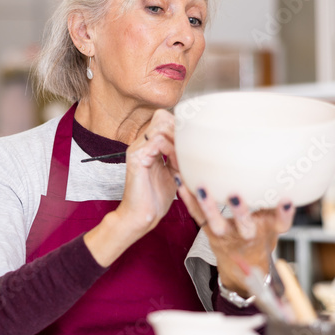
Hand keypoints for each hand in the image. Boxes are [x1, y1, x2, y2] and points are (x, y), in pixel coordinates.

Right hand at [85, 110, 179, 266]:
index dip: (179, 127)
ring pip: (160, 125)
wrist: (141, 217)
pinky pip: (157, 141)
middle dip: (180, 131)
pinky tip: (176, 163)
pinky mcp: (136, 158)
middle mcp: (140, 144)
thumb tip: (198, 146)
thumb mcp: (174, 173)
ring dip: (177, 140)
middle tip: (190, 149)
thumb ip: (180, 157)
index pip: (164, 119)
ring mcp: (137, 149)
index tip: (192, 144)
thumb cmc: (156, 198)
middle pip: (162, 117)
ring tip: (184, 158)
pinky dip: (171, 149)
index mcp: (147, 146)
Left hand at [177, 187, 294, 296]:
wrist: (242, 265)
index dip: (284, 213)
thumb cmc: (260, 236)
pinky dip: (188, 200)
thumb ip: (276, 207)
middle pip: (245, 226)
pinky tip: (180, 182)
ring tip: (201, 188)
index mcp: (267, 230)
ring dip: (208, 206)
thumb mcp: (273, 225)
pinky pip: (197, 216)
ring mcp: (226, 235)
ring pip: (216, 223)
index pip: (280, 223)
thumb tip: (283, 176)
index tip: (286, 200)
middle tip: (236, 195)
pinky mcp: (209, 232)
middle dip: (240, 211)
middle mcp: (247, 235)